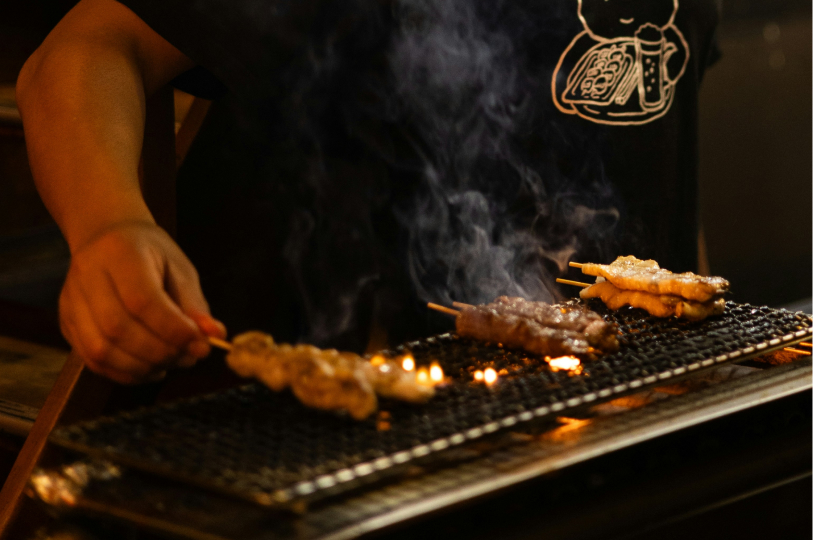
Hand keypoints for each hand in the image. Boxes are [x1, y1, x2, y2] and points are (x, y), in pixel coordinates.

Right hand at [59, 221, 225, 383]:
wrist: (106, 237)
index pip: (142, 301)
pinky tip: (151, 368)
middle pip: (119, 328)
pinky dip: (126, 373)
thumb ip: (195, 305)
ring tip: (172, 363)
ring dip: (144, 366)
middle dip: (161, 351)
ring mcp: (71, 302)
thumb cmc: (150, 253)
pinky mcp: (67, 324)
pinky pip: (93, 361)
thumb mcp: (180, 269)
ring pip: (101, 350)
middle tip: (190, 357)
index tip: (202, 345)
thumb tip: (215, 336)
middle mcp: (87, 277)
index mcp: (120, 253)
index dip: (174, 330)